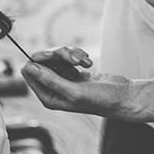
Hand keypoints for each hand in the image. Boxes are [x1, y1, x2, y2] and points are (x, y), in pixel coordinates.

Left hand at [21, 47, 153, 120]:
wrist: (124, 97)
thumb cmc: (101, 100)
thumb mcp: (74, 91)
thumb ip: (50, 80)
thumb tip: (29, 68)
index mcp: (48, 97)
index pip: (29, 72)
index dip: (38, 60)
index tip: (51, 55)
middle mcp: (53, 88)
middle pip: (42, 60)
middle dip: (57, 54)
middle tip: (72, 56)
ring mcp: (63, 79)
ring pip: (56, 56)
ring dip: (70, 54)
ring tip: (84, 60)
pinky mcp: (74, 72)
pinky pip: (67, 57)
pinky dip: (77, 55)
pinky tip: (88, 62)